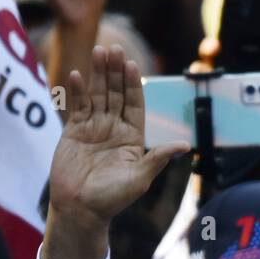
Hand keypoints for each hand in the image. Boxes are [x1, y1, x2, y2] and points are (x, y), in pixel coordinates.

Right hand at [44, 45, 187, 258]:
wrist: (80, 209)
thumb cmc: (112, 198)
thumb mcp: (140, 178)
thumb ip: (158, 158)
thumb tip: (185, 145)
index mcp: (132, 138)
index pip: (134, 104)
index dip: (133, 84)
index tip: (131, 64)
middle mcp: (113, 129)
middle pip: (116, 93)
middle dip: (115, 71)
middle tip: (114, 48)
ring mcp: (93, 128)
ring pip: (97, 95)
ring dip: (97, 74)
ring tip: (98, 51)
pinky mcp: (73, 132)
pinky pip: (76, 107)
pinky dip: (75, 91)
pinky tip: (76, 75)